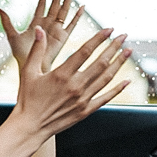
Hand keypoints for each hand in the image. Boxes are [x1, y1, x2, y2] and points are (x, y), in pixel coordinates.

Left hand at [1, 0, 82, 72]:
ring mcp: (56, 29)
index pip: (42, 4)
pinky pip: (72, 24)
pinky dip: (77, 16)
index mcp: (37, 22)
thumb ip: (7, 22)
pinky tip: (82, 7)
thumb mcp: (12, 36)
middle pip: (55, 3)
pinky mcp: (63, 37)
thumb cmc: (22, 56)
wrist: (32, 68)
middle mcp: (48, 24)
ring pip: (64, 9)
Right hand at [12, 25, 131, 136]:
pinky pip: (106, 98)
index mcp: (62, 74)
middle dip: (114, 47)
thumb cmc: (27, 99)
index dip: (99, 38)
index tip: (109, 29)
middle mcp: (75, 86)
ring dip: (119, 63)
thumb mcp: (28, 72)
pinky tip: (126, 80)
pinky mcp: (86, 111)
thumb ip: (37, 50)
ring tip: (128, 51)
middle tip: (124, 36)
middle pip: (101, 62)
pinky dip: (117, 89)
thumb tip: (39, 29)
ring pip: (106, 78)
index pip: (85, 51)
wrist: (30, 127)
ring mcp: (83, 99)